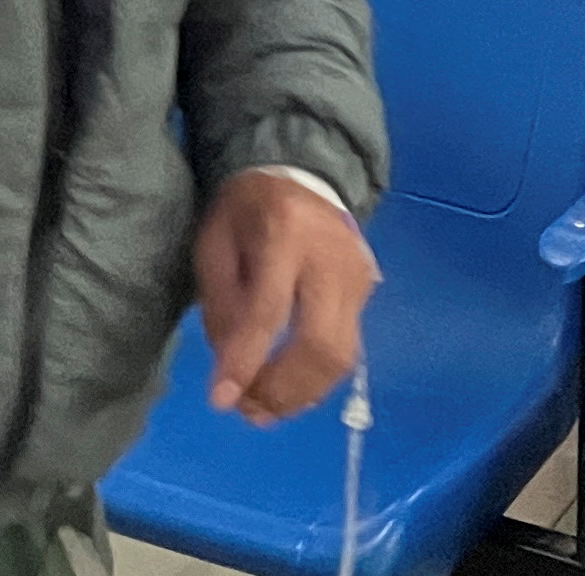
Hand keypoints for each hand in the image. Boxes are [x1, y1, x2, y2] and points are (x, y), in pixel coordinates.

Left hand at [193, 168, 378, 425]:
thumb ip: (222, 305)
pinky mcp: (368, 289)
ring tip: (264, 410)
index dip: (246, 360)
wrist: (301, 173)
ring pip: (341, 356)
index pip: (269, 309)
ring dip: (301, 394)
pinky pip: (347, 349)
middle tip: (248, 411)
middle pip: (320, 343)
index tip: (220, 400)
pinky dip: (315, 379)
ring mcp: (358, 275)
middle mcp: (331, 257)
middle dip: (282, 388)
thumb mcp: (215, 244)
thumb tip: (230, 372)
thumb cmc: (246, 210)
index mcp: (286, 233)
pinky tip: (287, 389)